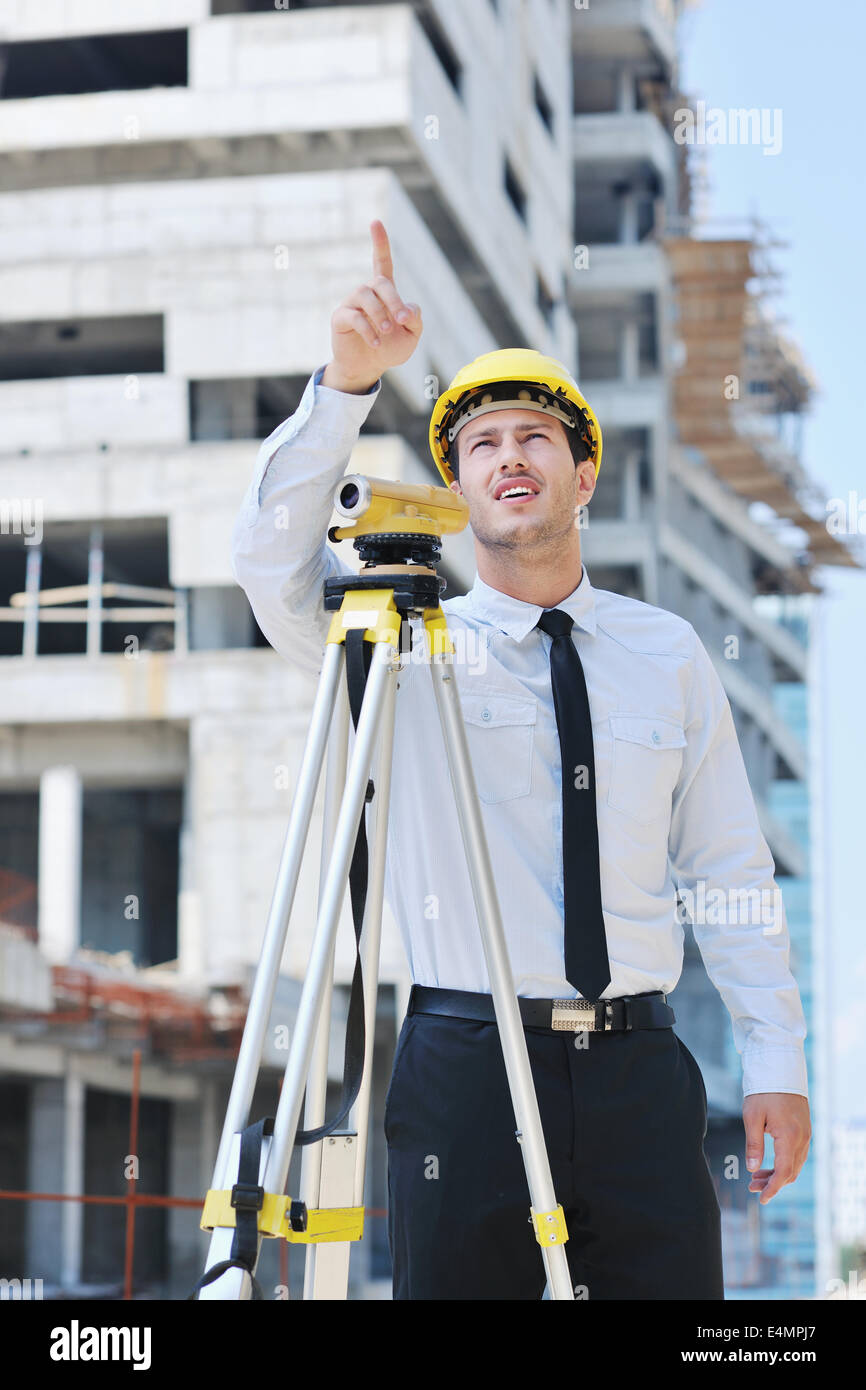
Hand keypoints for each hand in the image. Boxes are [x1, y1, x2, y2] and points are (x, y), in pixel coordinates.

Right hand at [324, 220, 422, 391]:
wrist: (368, 368)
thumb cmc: (391, 348)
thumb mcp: (412, 335)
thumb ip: (415, 319)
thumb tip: (407, 307)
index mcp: (384, 292)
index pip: (382, 262)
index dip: (380, 242)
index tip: (375, 222)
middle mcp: (366, 293)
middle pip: (380, 282)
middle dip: (394, 299)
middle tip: (403, 319)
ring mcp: (351, 304)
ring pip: (365, 295)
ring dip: (380, 312)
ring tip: (387, 330)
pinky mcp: (340, 318)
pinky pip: (354, 316)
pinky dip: (367, 329)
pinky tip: (375, 342)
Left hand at [742, 1092, 810, 1203]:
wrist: (780, 1070)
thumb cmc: (764, 1091)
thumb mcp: (752, 1117)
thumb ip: (753, 1144)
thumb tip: (753, 1168)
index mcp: (789, 1136)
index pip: (784, 1172)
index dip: (773, 1188)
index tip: (762, 1199)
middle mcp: (802, 1138)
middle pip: (791, 1172)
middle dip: (772, 1183)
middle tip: (751, 1187)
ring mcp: (806, 1134)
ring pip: (795, 1164)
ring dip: (778, 1174)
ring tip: (755, 1177)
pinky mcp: (804, 1130)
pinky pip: (797, 1155)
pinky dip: (784, 1163)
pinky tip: (768, 1164)